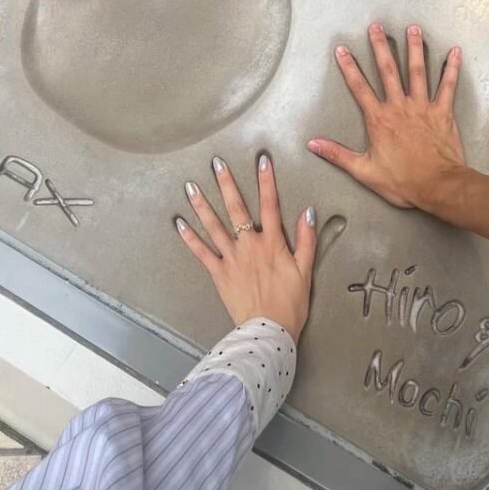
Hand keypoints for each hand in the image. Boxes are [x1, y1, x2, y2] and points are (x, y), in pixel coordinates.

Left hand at [176, 154, 316, 343]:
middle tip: (216, 164)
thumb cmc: (289, 303)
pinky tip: (180, 224)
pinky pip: (202, 252)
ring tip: (191, 186)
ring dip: (202, 205)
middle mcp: (249, 245)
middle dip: (226, 184)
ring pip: (214, 226)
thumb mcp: (305, 270)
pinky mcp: (219, 273)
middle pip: (236, 208)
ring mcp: (231, 258)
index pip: (270, 205)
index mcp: (272, 243)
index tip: (261, 160)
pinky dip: (190, 238)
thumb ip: (306, 240)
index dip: (266, 181)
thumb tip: (308, 214)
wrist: (268, 329)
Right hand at [308, 22, 466, 212]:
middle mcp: (400, 107)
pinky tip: (454, 52)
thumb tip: (314, 144)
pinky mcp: (443, 112)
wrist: (438, 186)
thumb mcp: (364, 171)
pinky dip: (451, 68)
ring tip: (413, 29)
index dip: (349, 68)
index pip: (360, 88)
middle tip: (376, 27)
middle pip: (388, 71)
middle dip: (381, 47)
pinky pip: (448, 86)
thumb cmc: (403, 181)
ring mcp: (423, 107)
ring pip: (418, 71)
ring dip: (415, 49)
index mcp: (379, 120)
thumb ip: (338, 155)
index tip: (343, 50)